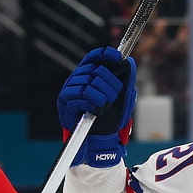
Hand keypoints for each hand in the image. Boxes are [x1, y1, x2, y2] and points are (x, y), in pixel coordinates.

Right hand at [56, 46, 136, 167]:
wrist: (101, 137)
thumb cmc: (111, 116)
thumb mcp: (122, 95)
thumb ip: (124, 79)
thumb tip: (128, 62)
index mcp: (89, 75)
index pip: (94, 56)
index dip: (105, 55)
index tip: (117, 58)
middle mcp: (77, 79)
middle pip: (94, 69)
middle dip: (109, 82)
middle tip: (113, 96)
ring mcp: (70, 89)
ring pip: (89, 81)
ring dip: (103, 93)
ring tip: (105, 104)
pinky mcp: (65, 101)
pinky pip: (82, 94)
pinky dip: (93, 100)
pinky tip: (96, 107)